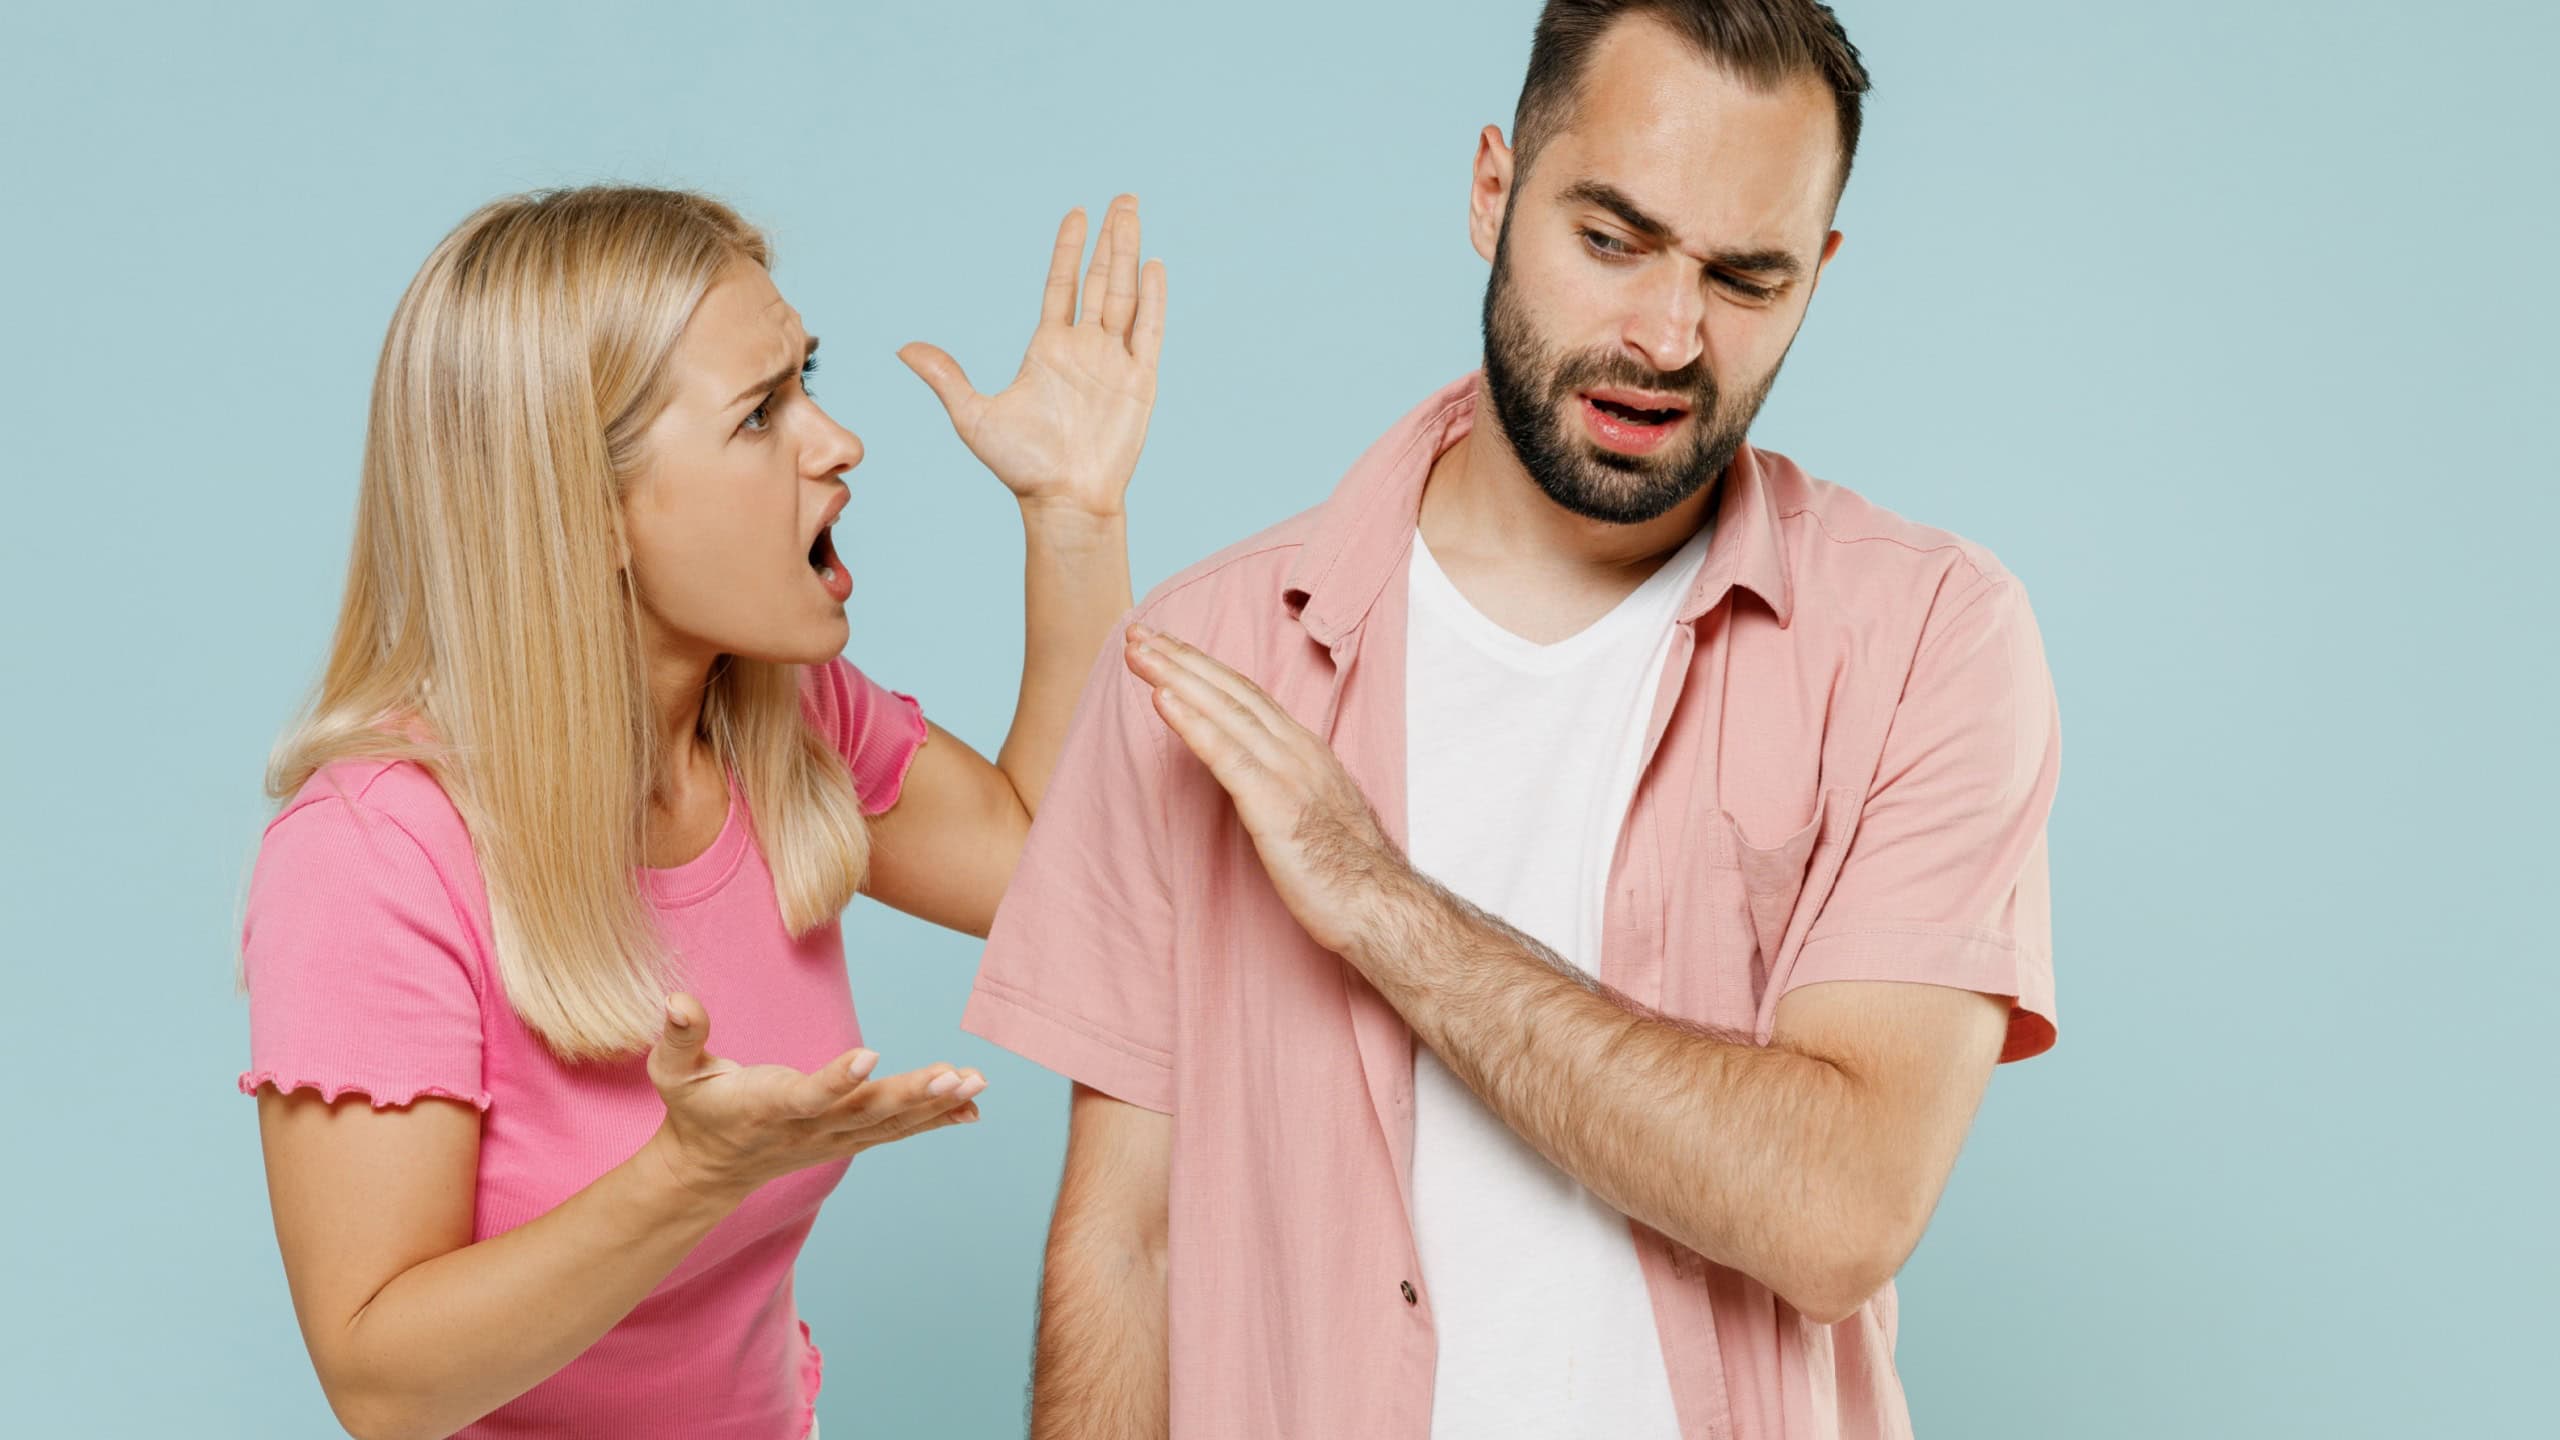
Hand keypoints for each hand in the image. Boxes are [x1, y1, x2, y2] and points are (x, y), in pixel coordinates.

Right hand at [643, 993, 984, 1205]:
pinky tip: (972, 1108)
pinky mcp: (848, 1140)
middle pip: (863, 1113)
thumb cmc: (694, 1108)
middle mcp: (807, 1128)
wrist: (708, 1168)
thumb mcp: (673, 1073)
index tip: (870, 1054)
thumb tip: (677, 999)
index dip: (836, 1079)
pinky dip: (935, 1121)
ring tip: (976, 1082)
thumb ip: (680, 1036)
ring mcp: (832, 1138)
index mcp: (766, 1107)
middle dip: (910, 1095)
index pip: (805, 1096)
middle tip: (952, 1075)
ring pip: (889, 1123)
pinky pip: (897, 1132)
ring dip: (935, 1104)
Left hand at [899, 196, 1164, 518]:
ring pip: (1126, 295)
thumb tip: (903, 348)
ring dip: (1131, 254)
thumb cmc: (1022, 467)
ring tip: (1135, 213)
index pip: (1062, 285)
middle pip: (1101, 279)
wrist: (1065, 501)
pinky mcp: (1140, 382)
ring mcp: (1115, 362)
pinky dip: (1153, 299)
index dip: (1069, 250)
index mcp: (1049, 349)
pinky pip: (1149, 332)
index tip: (1076, 214)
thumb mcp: (974, 417)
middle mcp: (1085, 348)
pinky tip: (1153, 265)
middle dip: (1111, 238)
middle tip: (1122, 199)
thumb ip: (946, 378)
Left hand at [1123, 623, 1407, 956]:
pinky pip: (1225, 754)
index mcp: (1306, 750)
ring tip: (1137, 651)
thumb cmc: (1349, 873)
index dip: (1204, 667)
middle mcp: (1298, 749)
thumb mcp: (1315, 812)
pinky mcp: (1274, 805)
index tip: (1166, 647)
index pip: (1247, 694)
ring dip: (1175, 675)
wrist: (1381, 907)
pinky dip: (1191, 722)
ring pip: (1224, 710)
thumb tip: (1252, 780)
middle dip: (1180, 657)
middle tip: (1136, 632)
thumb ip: (1285, 785)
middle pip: (1230, 689)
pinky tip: (1160, 698)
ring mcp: (1288, 774)